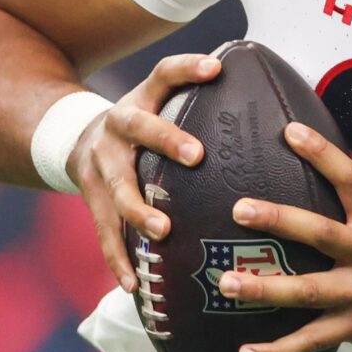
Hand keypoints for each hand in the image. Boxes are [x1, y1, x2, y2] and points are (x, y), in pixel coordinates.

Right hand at [70, 51, 221, 292]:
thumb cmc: (144, 125)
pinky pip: (104, 233)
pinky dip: (118, 259)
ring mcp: (100, 165)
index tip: (216, 67)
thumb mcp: (163, 103)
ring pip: (117, 186)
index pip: (164, 74)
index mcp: (142, 99)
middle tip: (196, 155)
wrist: (74, 140)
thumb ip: (206, 104)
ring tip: (163, 229)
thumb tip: (277, 107)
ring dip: (139, 208)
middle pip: (138, 126)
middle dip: (165, 139)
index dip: (187, 68)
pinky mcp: (92, 200)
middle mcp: (117, 127)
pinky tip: (133, 284)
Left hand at [215, 122, 351, 351]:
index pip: (350, 180)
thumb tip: (326, 170)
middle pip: (320, 234)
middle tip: (240, 210)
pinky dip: (278, 351)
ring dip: (265, 289)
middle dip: (279, 221)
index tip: (291, 132)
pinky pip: (311, 340)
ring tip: (227, 284)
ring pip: (307, 292)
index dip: (322, 155)